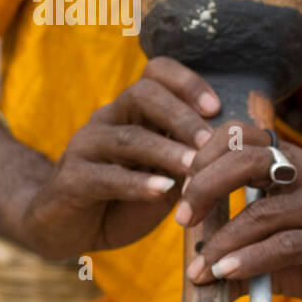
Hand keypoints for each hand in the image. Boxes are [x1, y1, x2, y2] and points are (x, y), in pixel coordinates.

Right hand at [22, 57, 219, 258]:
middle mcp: (108, 119)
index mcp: (131, 112)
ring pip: (127, 137)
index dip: (187, 83)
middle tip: (210, 141)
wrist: (67, 227)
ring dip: (165, 151)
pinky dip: (136, 183)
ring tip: (193, 167)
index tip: (216, 108)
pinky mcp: (71, 179)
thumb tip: (235, 149)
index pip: (156, 73)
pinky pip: (104, 176)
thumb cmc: (122, 198)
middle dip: (181, 116)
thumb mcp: (162, 175)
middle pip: (142, 95)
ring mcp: (85, 147)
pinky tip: (162, 191)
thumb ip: (187, 159)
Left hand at [177, 122, 301, 301]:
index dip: (206, 154)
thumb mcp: (283, 248)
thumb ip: (244, 252)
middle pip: (249, 159)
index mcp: (294, 164)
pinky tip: (227, 274)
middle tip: (182, 219)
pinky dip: (250, 260)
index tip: (182, 188)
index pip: (244, 134)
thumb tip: (198, 275)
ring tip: (199, 269)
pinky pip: (286, 245)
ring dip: (223, 241)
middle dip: (205, 187)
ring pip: (263, 210)